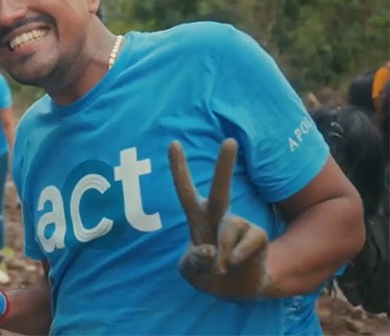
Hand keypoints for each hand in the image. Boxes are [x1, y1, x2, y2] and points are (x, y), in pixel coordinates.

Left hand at [169, 138, 274, 299]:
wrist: (237, 289)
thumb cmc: (208, 273)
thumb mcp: (191, 271)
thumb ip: (193, 261)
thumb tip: (209, 250)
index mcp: (197, 218)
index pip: (185, 191)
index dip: (179, 169)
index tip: (173, 143)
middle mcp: (218, 216)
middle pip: (221, 190)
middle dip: (224, 166)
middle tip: (230, 141)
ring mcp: (239, 225)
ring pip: (228, 231)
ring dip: (220, 254)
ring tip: (219, 267)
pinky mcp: (256, 236)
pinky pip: (245, 244)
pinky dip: (235, 259)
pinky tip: (234, 264)